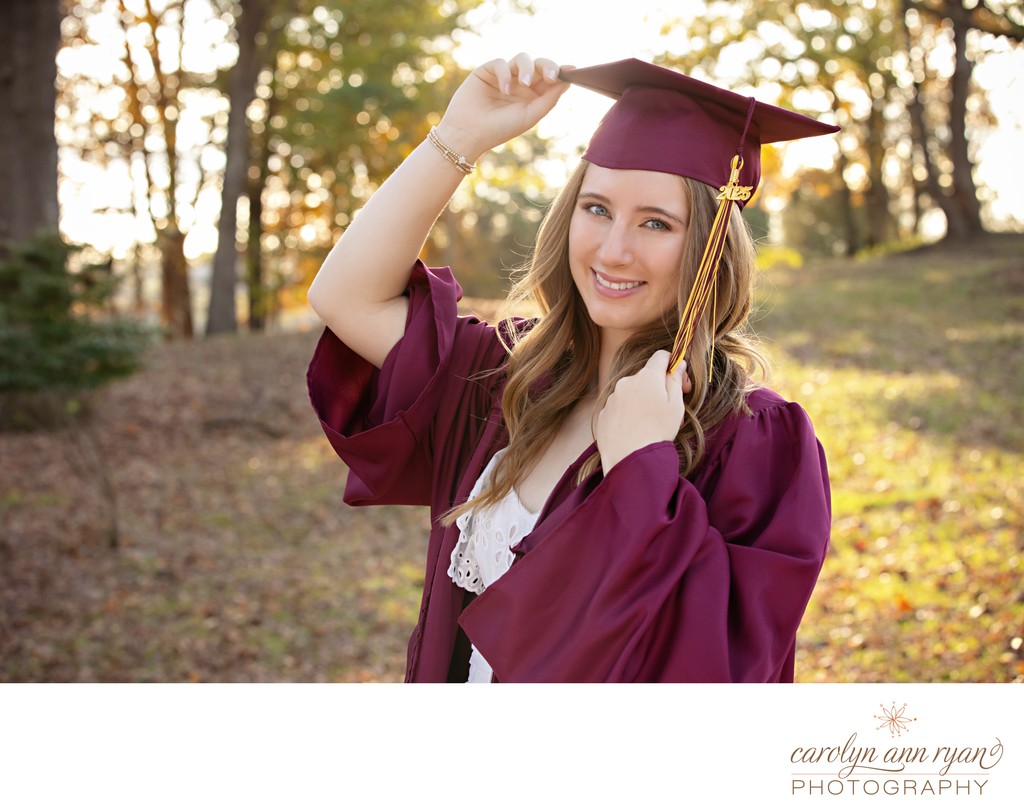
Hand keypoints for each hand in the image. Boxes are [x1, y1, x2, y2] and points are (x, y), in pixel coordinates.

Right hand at [435, 53, 569, 161]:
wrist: (468, 134)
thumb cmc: (500, 129)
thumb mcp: (529, 116)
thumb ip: (548, 99)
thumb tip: (567, 82)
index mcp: (532, 94)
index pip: (549, 78)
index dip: (561, 72)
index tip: (572, 70)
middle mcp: (519, 83)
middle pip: (538, 64)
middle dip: (547, 66)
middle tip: (551, 75)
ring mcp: (504, 75)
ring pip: (521, 59)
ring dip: (526, 68)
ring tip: (523, 83)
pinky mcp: (487, 71)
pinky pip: (501, 63)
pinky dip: (505, 74)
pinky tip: (504, 89)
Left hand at [595, 351, 691, 472]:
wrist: (629, 458)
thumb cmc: (658, 432)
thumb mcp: (676, 406)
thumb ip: (676, 380)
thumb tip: (679, 364)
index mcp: (647, 377)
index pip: (660, 356)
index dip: (672, 363)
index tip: (678, 378)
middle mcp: (626, 382)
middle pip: (645, 376)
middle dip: (657, 386)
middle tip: (667, 407)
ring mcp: (612, 397)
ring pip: (631, 392)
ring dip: (641, 400)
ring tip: (649, 423)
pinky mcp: (603, 412)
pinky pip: (619, 406)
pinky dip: (627, 413)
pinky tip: (634, 429)